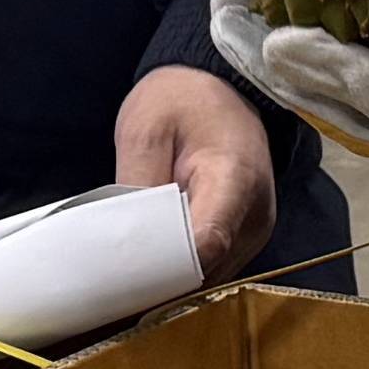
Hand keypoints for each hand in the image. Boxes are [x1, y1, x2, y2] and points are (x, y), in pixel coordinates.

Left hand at [114, 61, 274, 274]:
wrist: (219, 88)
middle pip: (207, 269)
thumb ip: (137, 186)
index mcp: (234, 179)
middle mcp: (255, 215)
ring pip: (210, 277)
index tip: (125, 276)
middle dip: (161, 279)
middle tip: (114, 280)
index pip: (206, 244)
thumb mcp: (144, 129)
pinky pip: (214, 267)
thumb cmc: (181, 100)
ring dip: (171, 279)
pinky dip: (183, 270)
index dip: (164, 267)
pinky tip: (153, 261)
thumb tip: (126, 242)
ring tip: (130, 271)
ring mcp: (254, 231)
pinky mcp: (247, 237)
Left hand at [212, 0, 368, 227]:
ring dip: (272, 52)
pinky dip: (305, 56)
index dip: (332, 69)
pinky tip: (270, 20)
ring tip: (226, 5)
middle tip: (221, 8)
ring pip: (328, 92)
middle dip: (272, 56)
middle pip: (331, 98)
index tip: (282, 40)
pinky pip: (347, 84)